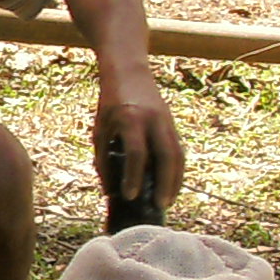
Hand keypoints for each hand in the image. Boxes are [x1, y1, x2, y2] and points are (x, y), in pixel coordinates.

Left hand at [94, 79, 184, 208]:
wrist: (129, 72)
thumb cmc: (110, 104)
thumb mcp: (100, 129)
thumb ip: (103, 159)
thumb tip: (109, 191)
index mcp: (131, 119)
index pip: (137, 154)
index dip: (134, 177)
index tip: (131, 197)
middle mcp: (153, 120)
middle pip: (167, 157)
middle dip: (165, 184)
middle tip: (160, 207)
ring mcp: (167, 122)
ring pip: (178, 155)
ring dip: (175, 180)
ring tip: (168, 201)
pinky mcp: (173, 125)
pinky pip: (178, 151)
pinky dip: (176, 170)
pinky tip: (171, 185)